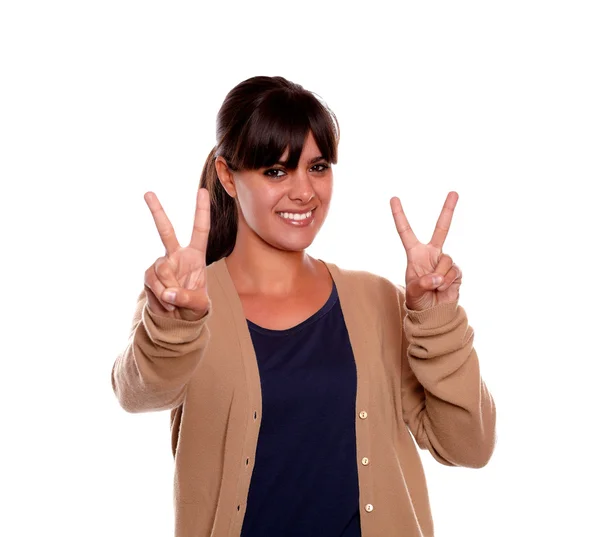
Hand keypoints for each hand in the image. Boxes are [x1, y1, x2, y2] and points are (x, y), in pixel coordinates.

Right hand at [143, 188, 210, 320]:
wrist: (178, 319)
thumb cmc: (194, 306)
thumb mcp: (199, 304)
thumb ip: (187, 298)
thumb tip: (168, 292)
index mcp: (195, 255)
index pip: (200, 230)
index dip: (201, 211)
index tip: (202, 191)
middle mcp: (177, 255)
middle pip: (165, 231)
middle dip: (157, 211)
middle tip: (148, 192)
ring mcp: (161, 264)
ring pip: (162, 269)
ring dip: (168, 288)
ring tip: (174, 302)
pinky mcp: (149, 276)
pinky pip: (153, 283)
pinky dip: (160, 296)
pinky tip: (166, 304)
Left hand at [390, 191, 462, 310]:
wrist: (434, 311)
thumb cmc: (418, 299)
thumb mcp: (413, 291)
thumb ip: (422, 283)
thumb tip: (437, 277)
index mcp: (415, 253)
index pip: (406, 231)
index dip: (400, 215)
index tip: (393, 198)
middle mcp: (432, 253)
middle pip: (441, 228)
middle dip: (448, 210)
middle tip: (454, 192)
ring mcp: (445, 260)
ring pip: (446, 261)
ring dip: (439, 277)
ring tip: (434, 286)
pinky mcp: (456, 270)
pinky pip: (453, 272)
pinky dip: (447, 282)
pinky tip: (443, 288)